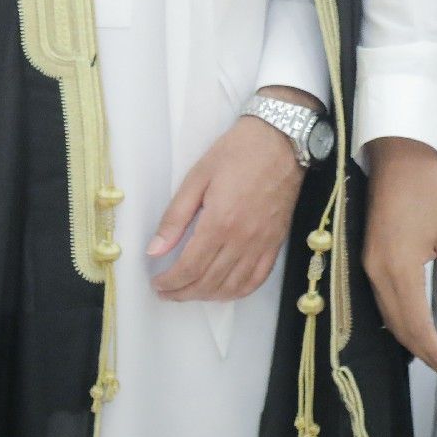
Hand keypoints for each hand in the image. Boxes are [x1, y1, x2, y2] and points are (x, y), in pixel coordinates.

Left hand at [145, 87, 313, 301]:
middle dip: (183, 293)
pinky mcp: (276, 243)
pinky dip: (237, 292)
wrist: (282, 140)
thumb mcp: (198, 176)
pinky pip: (257, 279)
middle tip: (166, 291)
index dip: (170, 282)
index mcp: (220, 222)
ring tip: (189, 292)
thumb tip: (154, 249)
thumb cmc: (237, 152)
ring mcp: (262, 244)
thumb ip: (175, 216)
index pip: (190, 267)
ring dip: (207, 296)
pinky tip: (223, 290)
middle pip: (209, 282)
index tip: (157, 283)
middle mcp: (242, 240)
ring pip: (232, 287)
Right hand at [361, 136, 436, 382]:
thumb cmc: (431, 192)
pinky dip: (398, 319)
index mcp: (400, 269)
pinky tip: (413, 324)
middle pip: (398, 326)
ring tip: (433, 354)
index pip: (415, 324)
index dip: (433, 351)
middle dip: (422, 351)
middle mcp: (377, 272)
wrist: (399, 156)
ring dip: (409, 337)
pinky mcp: (368, 256)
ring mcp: (368, 264)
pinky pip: (381, 300)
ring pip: (387, 315)